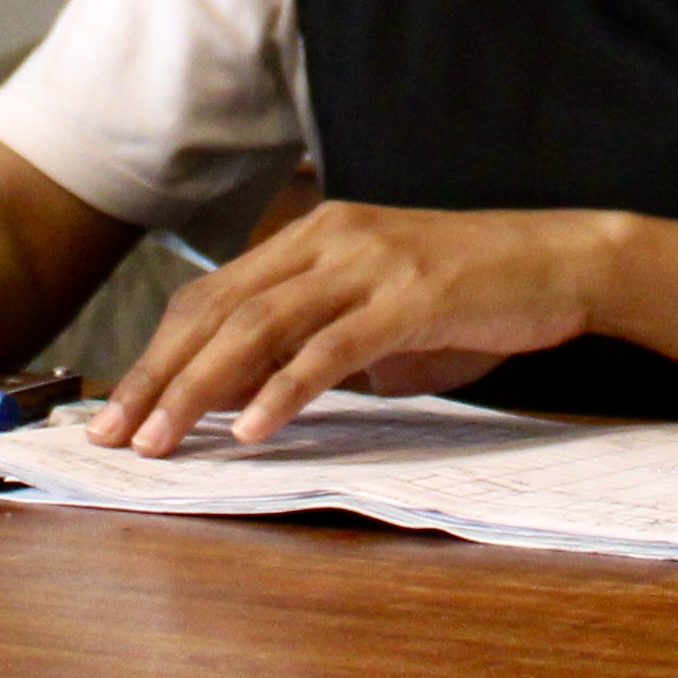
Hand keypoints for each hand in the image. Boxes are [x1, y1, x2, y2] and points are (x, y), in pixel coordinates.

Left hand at [96, 200, 620, 452]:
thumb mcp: (378, 320)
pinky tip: (254, 429)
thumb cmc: (471, 296)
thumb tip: (248, 399)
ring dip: (201, 388)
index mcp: (313, 237)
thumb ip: (315, 347)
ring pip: (259, 327)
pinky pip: (332, 348)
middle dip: (158, 376)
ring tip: (164, 440)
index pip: (211, 297)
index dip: (158, 354)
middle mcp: (328, 239)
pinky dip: (286, 390)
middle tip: (115, 436)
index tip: (119, 409)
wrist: (562, 260)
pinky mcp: (411, 295)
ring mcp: (368, 263)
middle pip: (217, 310)